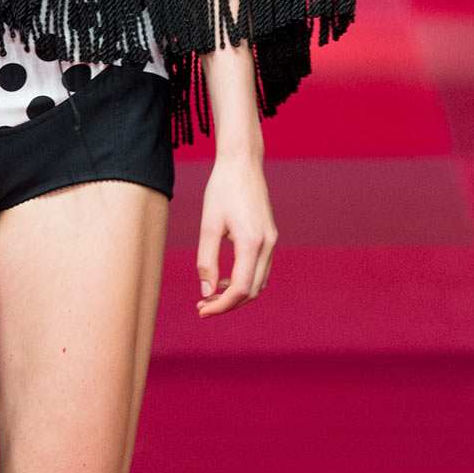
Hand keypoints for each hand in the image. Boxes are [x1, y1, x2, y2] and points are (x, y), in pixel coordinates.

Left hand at [196, 151, 275, 316]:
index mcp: (252, 242)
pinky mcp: (269, 237)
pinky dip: (244, 280)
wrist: (242, 163)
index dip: (221, 305)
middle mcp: (267, 244)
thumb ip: (207, 261)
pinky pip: (260, 269)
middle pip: (253, 291)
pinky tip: (223, 279)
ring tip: (209, 295)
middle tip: (202, 307)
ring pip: (258, 282)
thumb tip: (207, 291)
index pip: (241, 289)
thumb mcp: (208, 226)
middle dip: (228, 304)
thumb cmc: (222, 189)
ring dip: (236, 294)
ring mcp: (272, 241)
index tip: (201, 310)